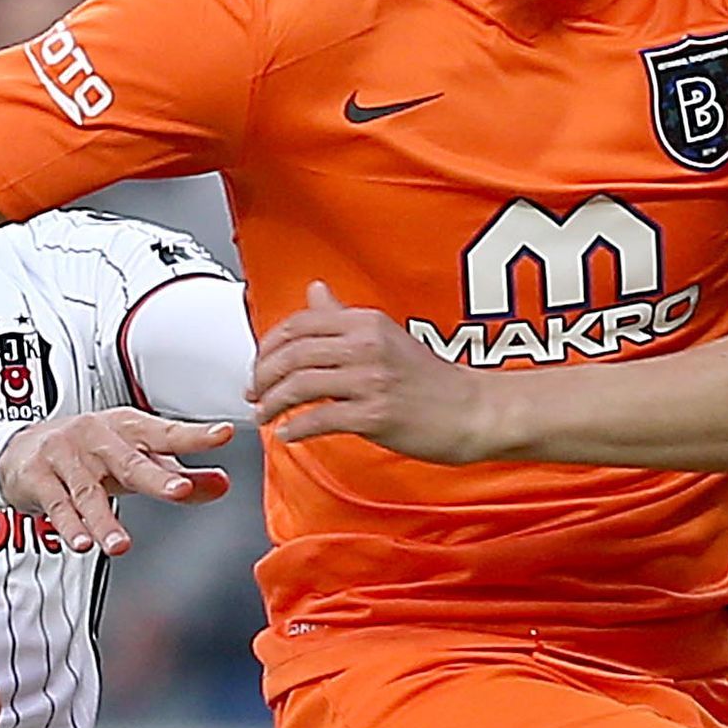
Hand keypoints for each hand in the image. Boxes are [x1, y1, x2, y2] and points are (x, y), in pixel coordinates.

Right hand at [0, 407, 231, 553]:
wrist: (19, 449)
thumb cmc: (87, 453)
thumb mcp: (134, 461)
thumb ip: (178, 476)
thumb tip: (221, 485)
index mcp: (127, 428)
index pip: (166, 432)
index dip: (194, 435)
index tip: (222, 434)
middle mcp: (97, 437)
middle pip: (130, 460)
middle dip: (156, 476)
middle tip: (179, 490)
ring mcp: (65, 455)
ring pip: (90, 492)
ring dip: (105, 521)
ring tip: (121, 546)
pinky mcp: (38, 476)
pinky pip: (56, 504)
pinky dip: (69, 524)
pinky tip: (80, 542)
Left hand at [248, 283, 490, 459]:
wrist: (473, 411)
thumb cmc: (430, 380)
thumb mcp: (385, 335)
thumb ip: (343, 317)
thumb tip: (315, 291)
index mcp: (365, 322)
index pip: (299, 325)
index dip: (268, 347)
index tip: (259, 365)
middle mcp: (366, 346)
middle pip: (292, 355)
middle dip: (263, 377)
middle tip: (254, 393)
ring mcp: (371, 380)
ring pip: (300, 386)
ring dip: (273, 404)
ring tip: (265, 415)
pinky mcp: (375, 415)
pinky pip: (321, 420)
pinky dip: (297, 430)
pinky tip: (289, 436)